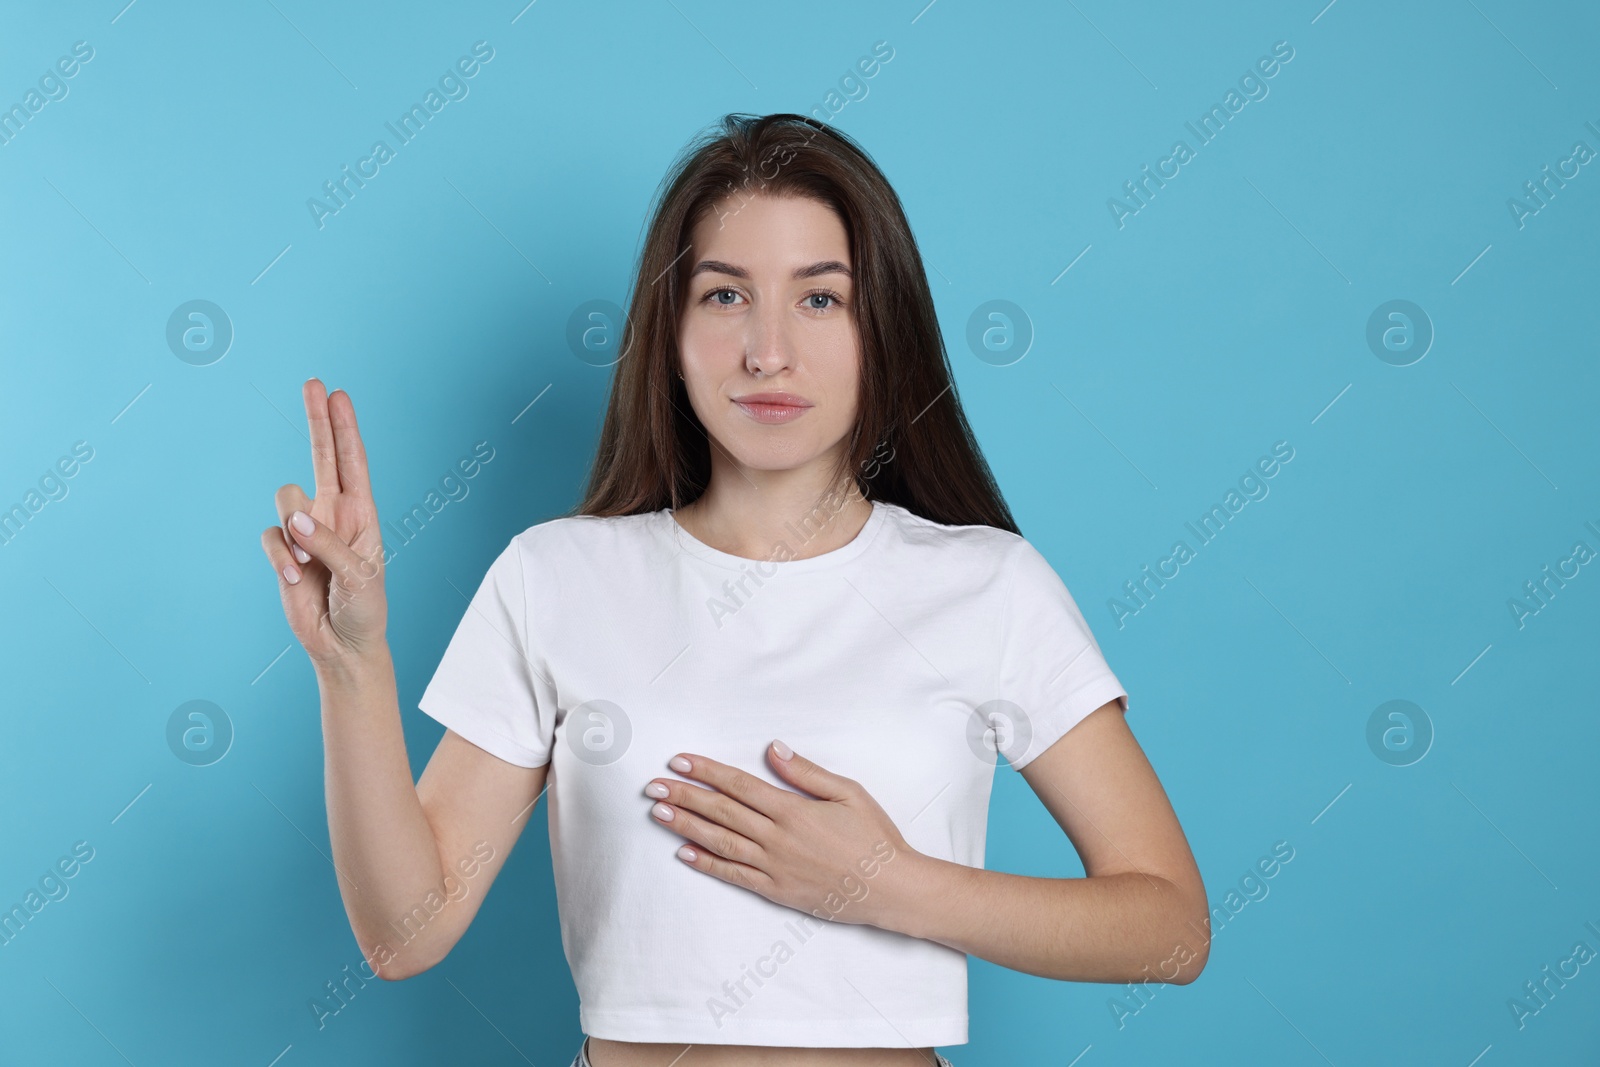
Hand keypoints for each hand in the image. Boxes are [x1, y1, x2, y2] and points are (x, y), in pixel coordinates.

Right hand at [259, 378, 387, 668]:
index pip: (352, 461)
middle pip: (320, 456)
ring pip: (285, 497)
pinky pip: (270, 535)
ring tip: (309, 561)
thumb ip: (329, 543)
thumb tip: (294, 517)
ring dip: (294, 527)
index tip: (337, 394)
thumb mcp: (358, 575)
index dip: (344, 427)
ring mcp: (306, 530)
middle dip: (316, 421)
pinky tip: (294, 577)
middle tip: (313, 384)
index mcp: (362, 513)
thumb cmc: (364, 608)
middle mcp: (333, 513)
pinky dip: (280, 555)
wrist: (343, 644)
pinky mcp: (283, 550)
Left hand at [645, 742, 919, 928]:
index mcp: (793, 810)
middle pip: (721, 812)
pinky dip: (707, 865)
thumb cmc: (874, 837)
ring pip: (721, 842)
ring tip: (659, 814)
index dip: (706, 771)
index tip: (679, 761)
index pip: (739, 785)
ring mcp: (774, 867)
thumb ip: (806, 772)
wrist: (891, 888)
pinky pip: (735, 876)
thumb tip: (773, 749)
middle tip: (653, 785)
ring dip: (686, 827)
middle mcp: (778, 838)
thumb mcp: (848, 793)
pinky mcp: (776, 891)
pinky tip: (685, 854)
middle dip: (684, 796)